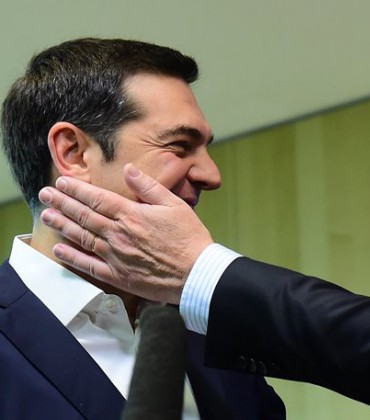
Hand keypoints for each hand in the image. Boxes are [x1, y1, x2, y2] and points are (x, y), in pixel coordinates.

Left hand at [38, 163, 212, 303]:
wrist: (197, 274)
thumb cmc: (190, 238)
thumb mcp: (174, 204)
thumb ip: (148, 187)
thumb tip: (129, 169)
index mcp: (132, 215)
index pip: (97, 199)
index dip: (77, 190)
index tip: (62, 183)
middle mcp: (119, 235)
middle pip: (84, 216)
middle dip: (62, 203)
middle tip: (46, 195)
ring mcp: (116, 257)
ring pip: (82, 238)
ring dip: (62, 225)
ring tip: (47, 215)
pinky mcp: (119, 276)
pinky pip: (89, 266)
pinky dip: (73, 257)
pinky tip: (60, 250)